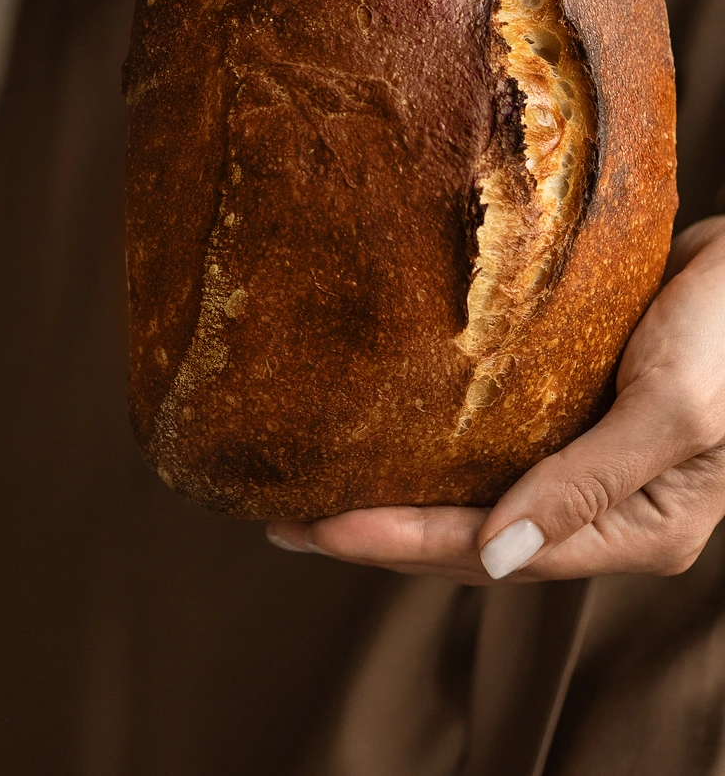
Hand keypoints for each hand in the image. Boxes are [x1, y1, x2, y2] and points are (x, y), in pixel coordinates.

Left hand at [267, 217, 724, 582]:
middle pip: (475, 537)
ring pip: (476, 492)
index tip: (319, 528)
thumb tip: (493, 557)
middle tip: (289, 521)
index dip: (402, 543)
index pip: (495, 554)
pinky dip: (435, 441)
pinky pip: (494, 439)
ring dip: (400, 491)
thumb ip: (585, 485)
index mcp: (637, 529)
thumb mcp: (673, 410)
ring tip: (316, 482)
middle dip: (381, 532)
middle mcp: (605, 505)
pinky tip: (387, 424)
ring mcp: (589, 457)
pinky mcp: (577, 405)